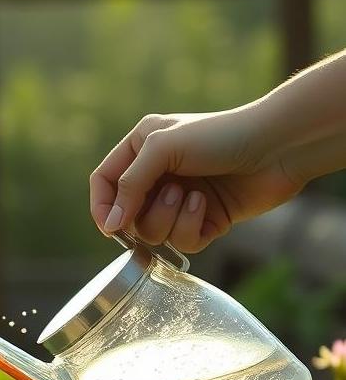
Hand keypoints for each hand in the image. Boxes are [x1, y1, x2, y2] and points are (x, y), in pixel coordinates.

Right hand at [89, 107, 303, 252]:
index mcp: (141, 148)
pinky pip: (181, 243)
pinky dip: (191, 228)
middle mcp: (158, 175)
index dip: (101, 205)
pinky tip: (208, 206)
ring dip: (169, 219)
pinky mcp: (204, 221)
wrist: (278, 147)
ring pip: (153, 233)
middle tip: (170, 194)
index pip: (104, 182)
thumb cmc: (220, 136)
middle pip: (126, 214)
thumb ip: (130, 185)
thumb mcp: (162, 148)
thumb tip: (110, 224)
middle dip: (144, 213)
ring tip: (192, 196)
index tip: (110, 226)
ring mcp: (180, 200)